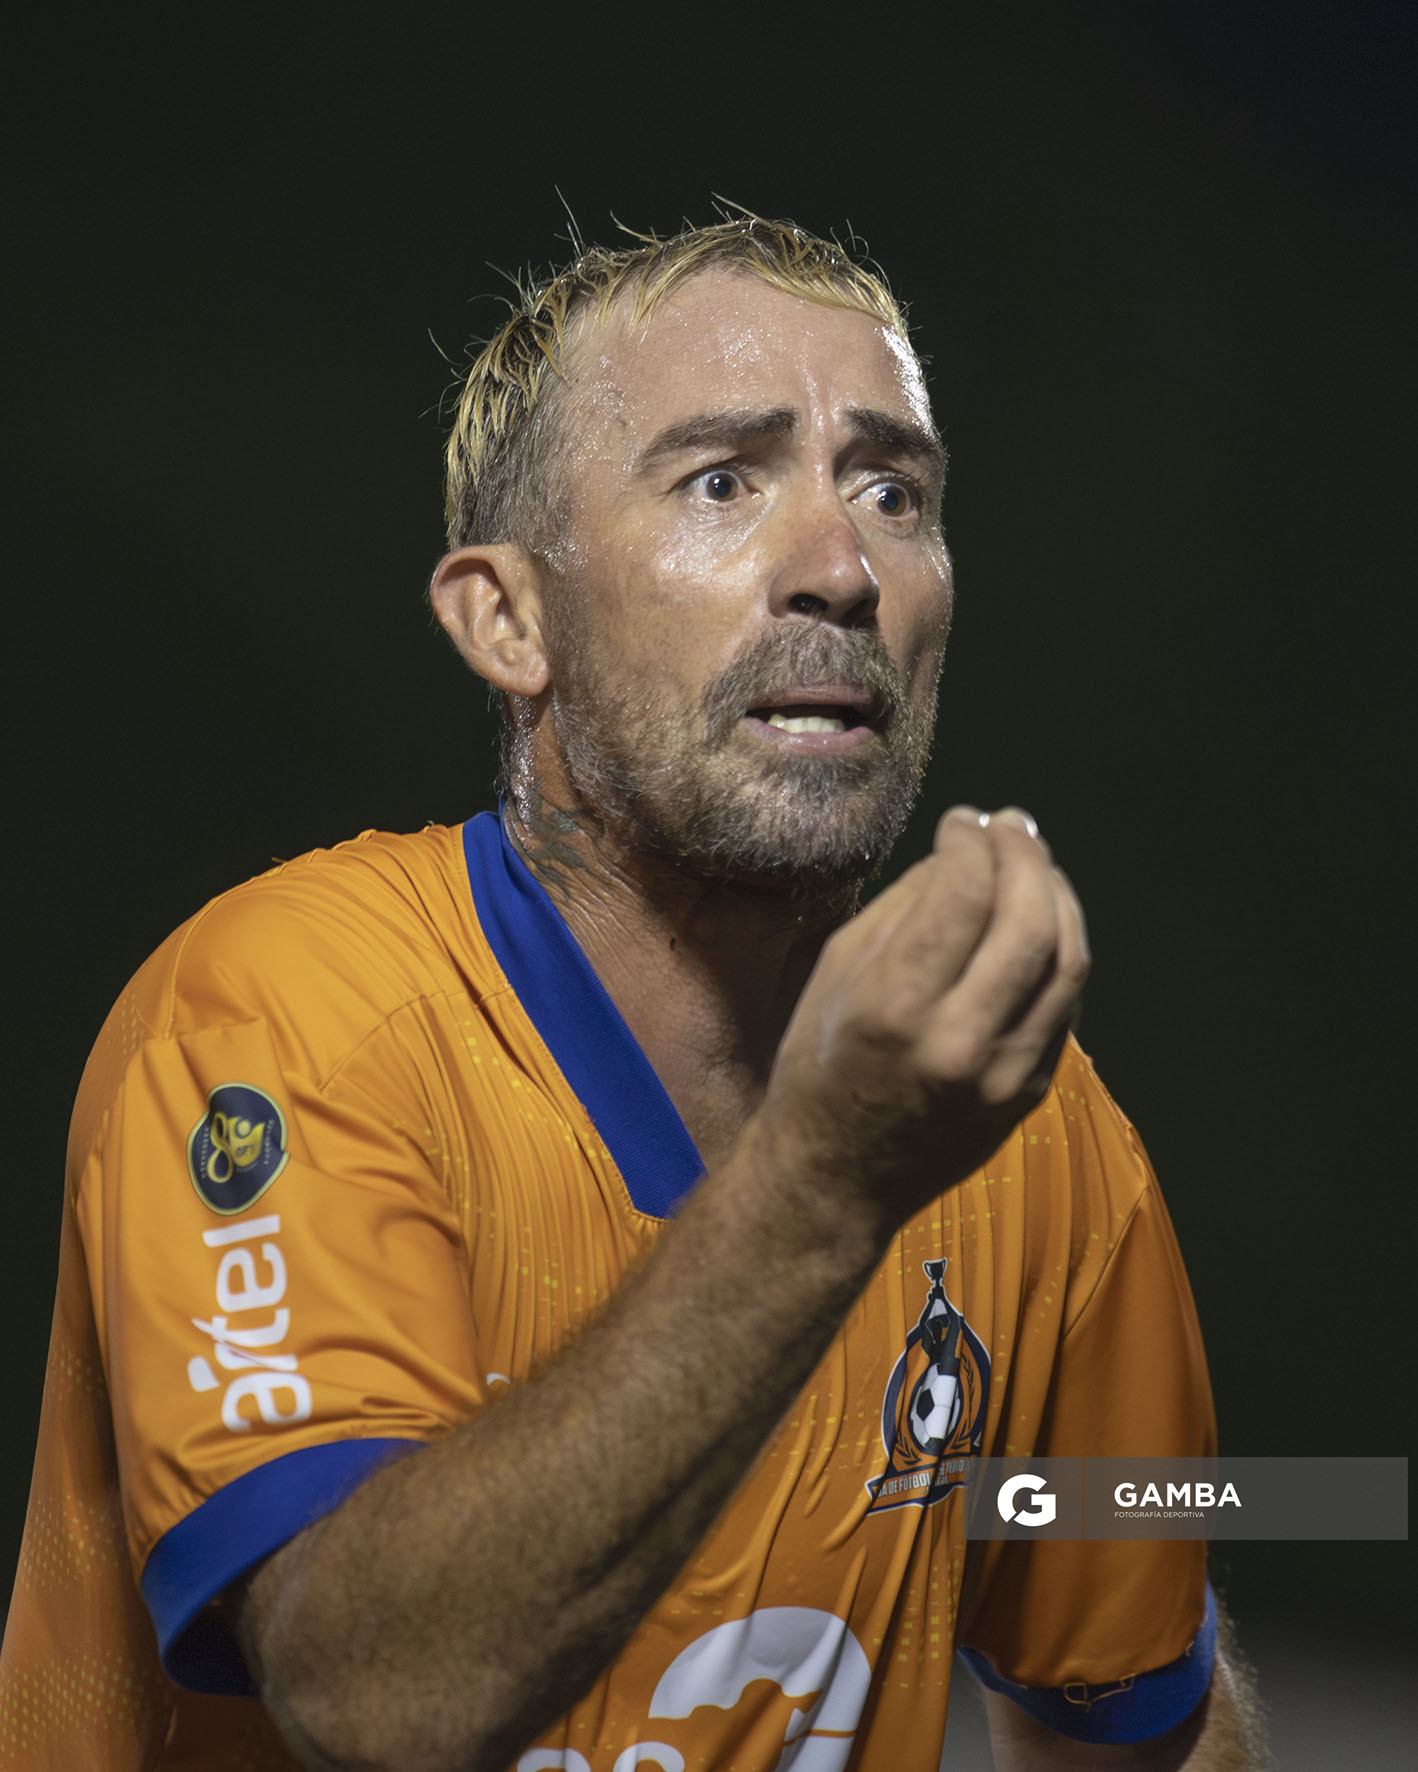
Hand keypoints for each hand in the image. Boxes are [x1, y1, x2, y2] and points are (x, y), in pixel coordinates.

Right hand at [756, 806, 1089, 1233]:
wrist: (837, 1178)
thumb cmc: (821, 1065)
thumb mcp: (836, 974)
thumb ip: (904, 908)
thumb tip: (963, 855)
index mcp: (893, 1008)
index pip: (961, 894)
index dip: (970, 840)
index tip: (962, 820)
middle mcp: (956, 1043)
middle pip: (1028, 921)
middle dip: (1026, 855)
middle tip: (1011, 825)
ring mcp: (1003, 1075)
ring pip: (1067, 960)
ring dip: (1057, 895)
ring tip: (1034, 862)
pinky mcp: (1029, 1093)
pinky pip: (1063, 1002)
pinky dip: (1057, 947)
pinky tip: (1037, 921)